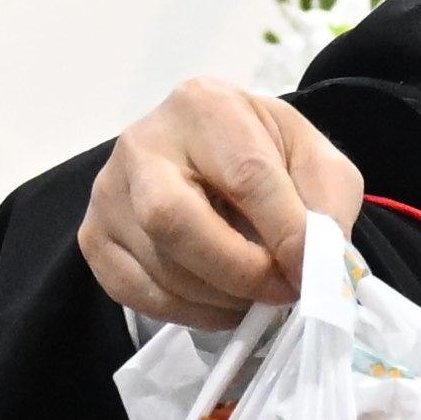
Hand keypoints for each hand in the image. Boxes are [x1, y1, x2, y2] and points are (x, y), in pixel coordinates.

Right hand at [80, 78, 365, 328]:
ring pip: (160, 267)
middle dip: (240, 272)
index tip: (312, 272)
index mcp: (204, 106)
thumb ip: (325, 203)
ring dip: (222, 299)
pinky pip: (138, 295)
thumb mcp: (314, 160)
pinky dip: (190, 313)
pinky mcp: (95, 239)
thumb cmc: (265, 156)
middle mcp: (142, 144)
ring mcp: (109, 193)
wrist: (211, 158)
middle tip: (282, 292)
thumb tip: (316, 263)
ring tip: (256, 294)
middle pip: (175, 221)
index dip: (285, 234)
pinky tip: (219, 301)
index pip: (246, 176)